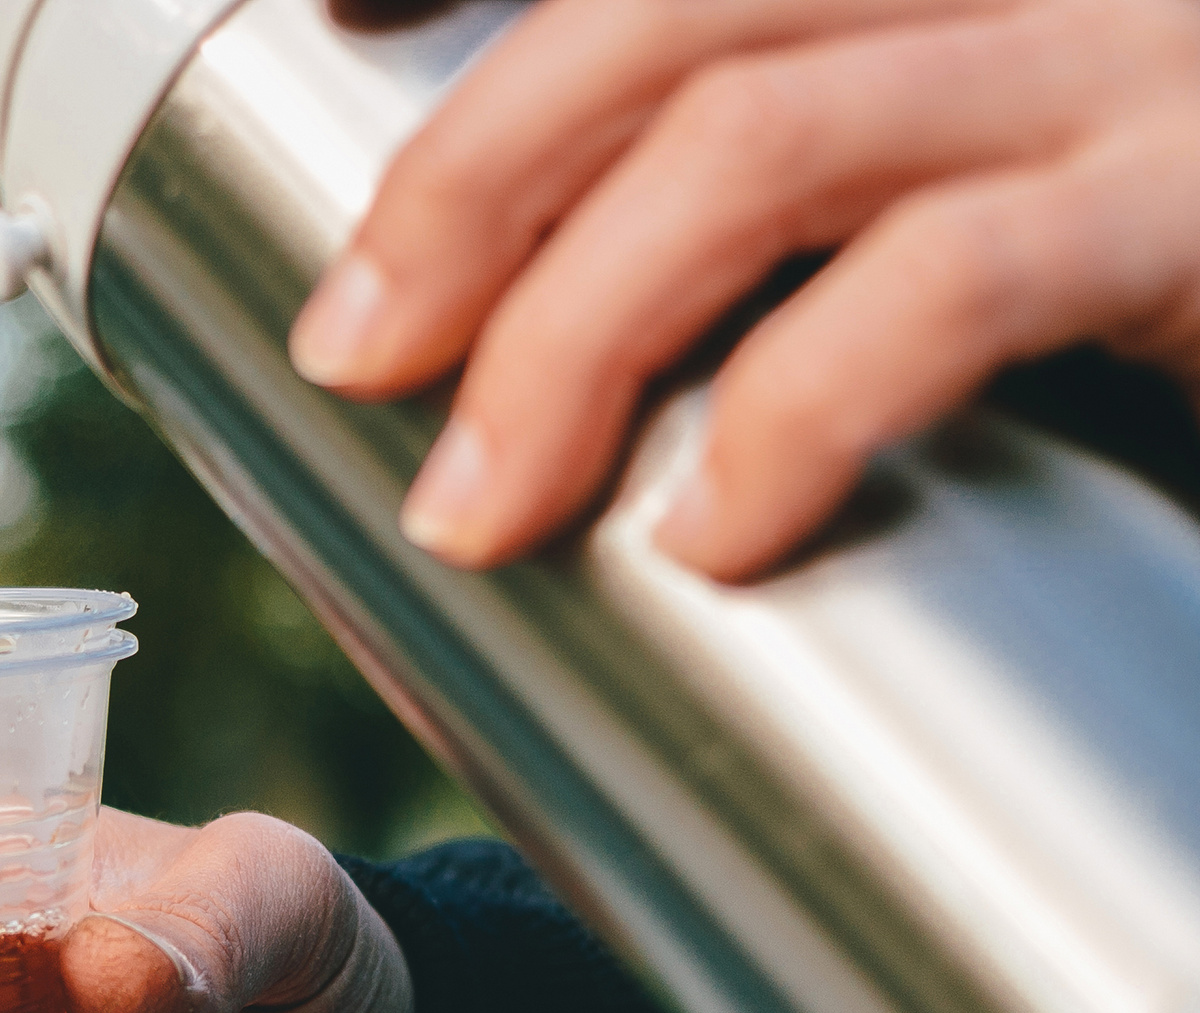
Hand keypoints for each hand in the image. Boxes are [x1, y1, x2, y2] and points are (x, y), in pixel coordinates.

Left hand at [293, 0, 1199, 578]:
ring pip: (754, 128)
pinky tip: (718, 528)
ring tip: (480, 502)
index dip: (466, 6)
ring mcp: (1125, 47)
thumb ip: (824, 185)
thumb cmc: (1185, 248)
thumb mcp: (992, 165)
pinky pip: (952, 277)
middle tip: (357, 358)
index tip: (330, 48)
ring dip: (568, 331)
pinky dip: (796, 409)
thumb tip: (588, 346)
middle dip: (463, 185)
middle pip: (659, 9)